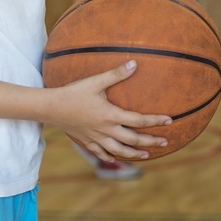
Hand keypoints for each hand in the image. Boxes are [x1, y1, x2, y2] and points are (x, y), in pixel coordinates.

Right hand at [50, 60, 172, 162]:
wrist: (50, 108)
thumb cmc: (73, 92)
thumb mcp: (95, 81)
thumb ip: (116, 74)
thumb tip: (135, 63)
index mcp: (110, 115)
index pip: (139, 120)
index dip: (155, 121)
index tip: (170, 121)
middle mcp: (105, 130)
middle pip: (133, 140)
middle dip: (150, 142)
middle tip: (165, 142)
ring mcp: (96, 138)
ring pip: (119, 150)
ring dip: (134, 153)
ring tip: (146, 156)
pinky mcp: (86, 141)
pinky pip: (101, 153)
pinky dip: (111, 156)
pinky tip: (116, 158)